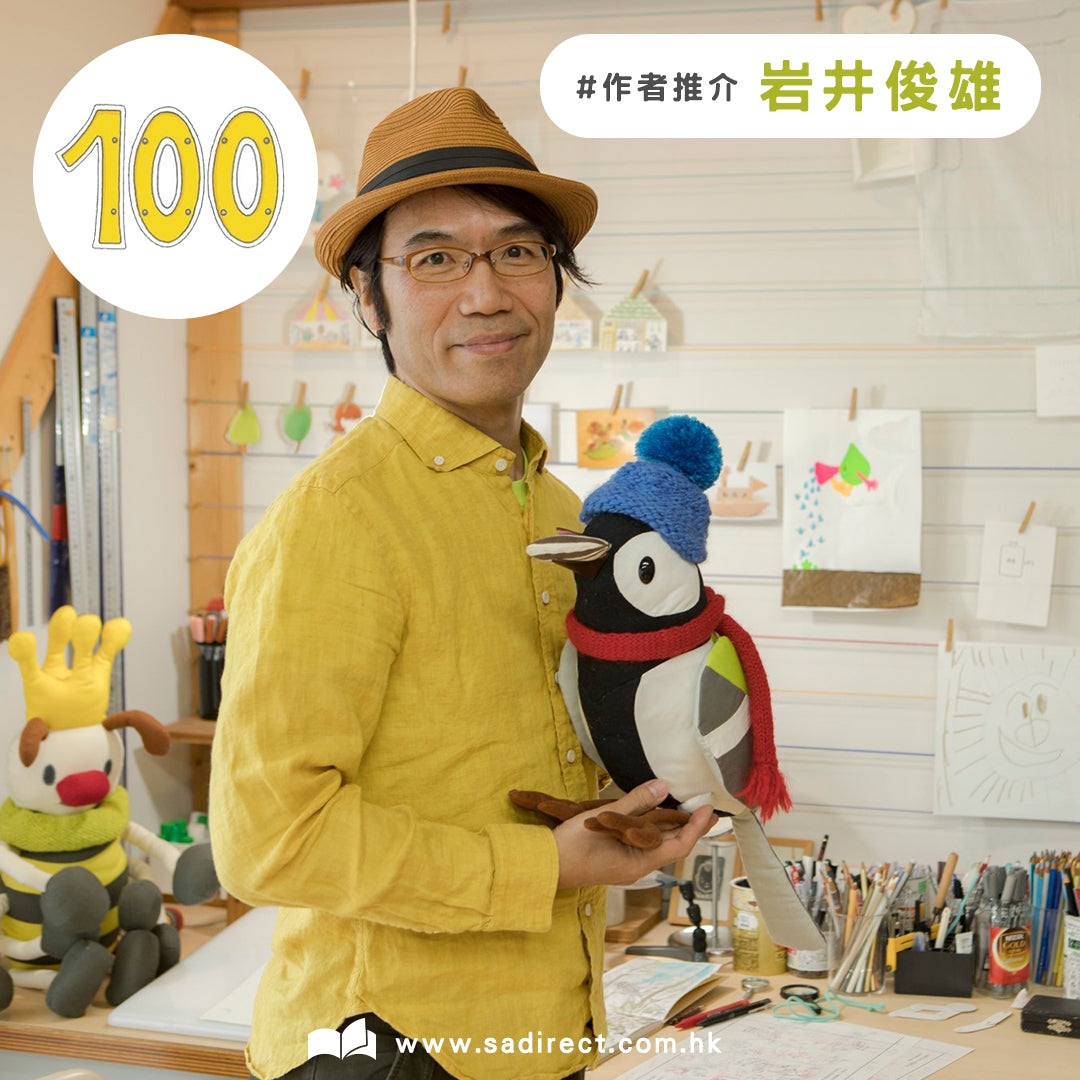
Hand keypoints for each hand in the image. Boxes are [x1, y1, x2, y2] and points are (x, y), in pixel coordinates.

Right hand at [552, 779, 714, 888]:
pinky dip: (650, 827)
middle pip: (670, 844)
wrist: (543, 867)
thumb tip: (662, 787)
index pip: (679, 844)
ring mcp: (626, 864)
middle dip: (687, 824)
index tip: (709, 808)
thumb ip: (635, 802)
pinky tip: (651, 813)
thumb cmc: (571, 847)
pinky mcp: (616, 858)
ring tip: (681, 805)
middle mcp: (637, 866)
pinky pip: (641, 842)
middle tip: (702, 804)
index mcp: (639, 862)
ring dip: (669, 825)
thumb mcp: (605, 819)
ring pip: (656, 843)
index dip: (696, 826)